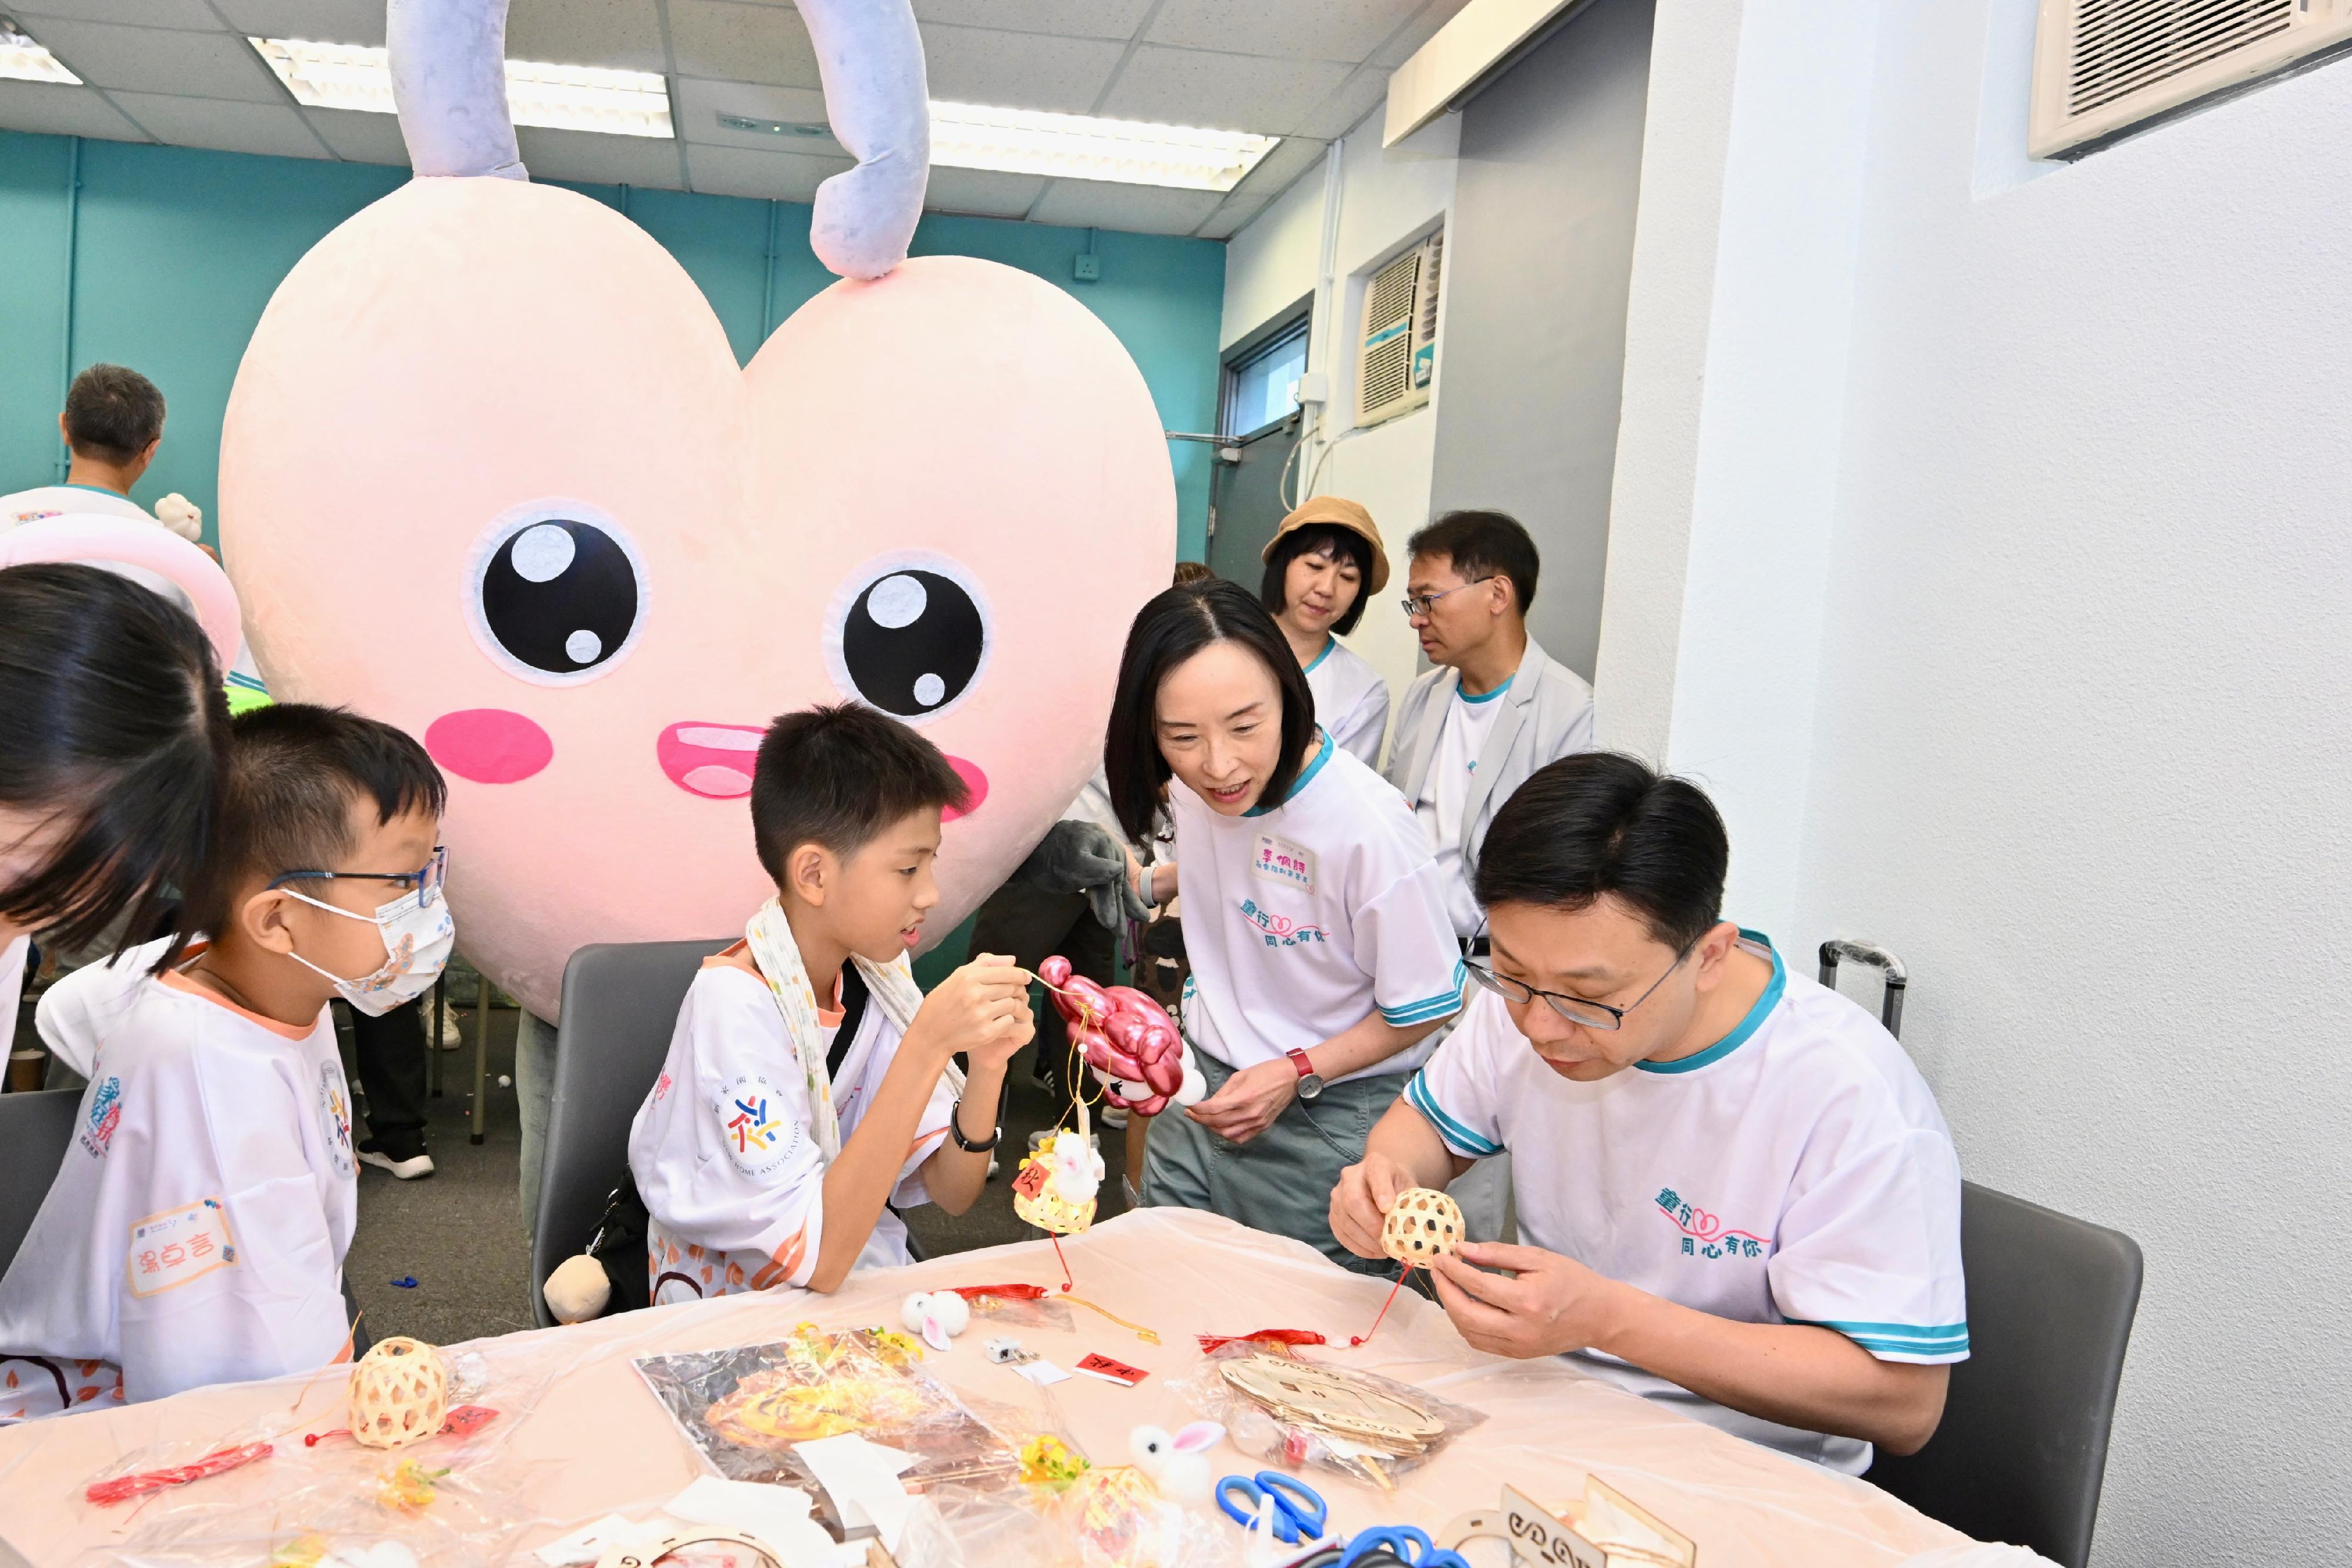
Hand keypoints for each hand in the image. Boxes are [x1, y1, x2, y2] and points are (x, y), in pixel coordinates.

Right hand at [911, 953, 1033, 1067]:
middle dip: (1018, 990)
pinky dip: (1007, 1019)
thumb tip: (1012, 960)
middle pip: (1012, 988)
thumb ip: (985, 965)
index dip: (1020, 974)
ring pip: (1012, 1004)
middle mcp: (976, 994)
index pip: (1006, 972)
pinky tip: (1000, 1019)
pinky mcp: (986, 1032)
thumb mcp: (958, 976)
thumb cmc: (944, 1002)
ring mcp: (981, 1014)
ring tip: (1007, 1006)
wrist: (931, 1033)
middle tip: (1017, 992)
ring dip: (1013, 1005)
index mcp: (969, 977)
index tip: (1025, 977)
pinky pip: (1008, 1021)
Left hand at [1183, 1058, 1295, 1143]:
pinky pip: (1241, 1138)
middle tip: (1192, 1114)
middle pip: (1217, 1123)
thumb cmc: (1266, 1072)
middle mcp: (1249, 1114)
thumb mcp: (1240, 1076)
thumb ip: (1224, 1091)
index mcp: (1243, 1098)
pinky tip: (1222, 1128)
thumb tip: (1210, 1102)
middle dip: (1200, 1120)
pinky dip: (1228, 1135)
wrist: (1291, 1079)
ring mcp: (1256, 1123)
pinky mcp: (1262, 1127)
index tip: (1189, 1107)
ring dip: (1212, 1129)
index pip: (1213, 1109)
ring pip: (1227, 1134)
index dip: (1198, 1110)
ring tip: (1205, 1120)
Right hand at [1328, 1148, 1418, 1259]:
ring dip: (1366, 1241)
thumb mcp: (1409, 1188)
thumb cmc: (1398, 1187)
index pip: (1376, 1174)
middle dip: (1371, 1224)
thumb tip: (1409, 1228)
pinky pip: (1341, 1233)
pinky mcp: (1333, 1214)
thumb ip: (1409, 1203)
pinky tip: (1374, 1252)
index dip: (1381, 1191)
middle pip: (1353, 1200)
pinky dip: (1358, 1247)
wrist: (1384, 1183)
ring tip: (1384, 1250)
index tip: (1388, 1209)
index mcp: (1375, 1164)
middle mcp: (1350, 1176)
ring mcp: (1338, 1195)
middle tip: (1387, 1241)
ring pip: (1345, 1220)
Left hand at [1425, 1242, 1630, 1359]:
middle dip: (1445, 1291)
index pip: (1478, 1286)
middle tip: (1438, 1271)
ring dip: (1451, 1309)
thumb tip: (1463, 1250)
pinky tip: (1463, 1306)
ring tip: (1447, 1286)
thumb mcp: (1539, 1258)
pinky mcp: (1518, 1355)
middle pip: (1466, 1315)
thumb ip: (1499, 1254)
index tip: (1440, 1256)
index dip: (1453, 1271)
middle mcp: (1520, 1329)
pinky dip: (1465, 1325)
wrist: (1600, 1316)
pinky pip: (1481, 1343)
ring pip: (1469, 1333)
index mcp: (1527, 1302)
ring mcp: (1518, 1347)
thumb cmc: (1572, 1280)